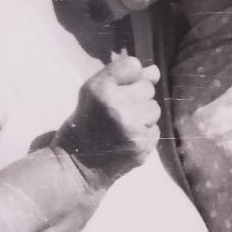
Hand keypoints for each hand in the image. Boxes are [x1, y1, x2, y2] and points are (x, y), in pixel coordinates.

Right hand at [53, 52, 160, 186]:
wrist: (76, 166)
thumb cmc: (85, 123)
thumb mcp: (93, 92)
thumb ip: (122, 76)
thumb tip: (155, 71)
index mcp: (100, 89)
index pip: (133, 65)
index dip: (128, 77)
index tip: (117, 89)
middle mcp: (117, 106)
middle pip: (147, 88)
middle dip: (136, 97)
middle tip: (117, 112)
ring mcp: (131, 128)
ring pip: (154, 109)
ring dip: (143, 116)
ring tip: (123, 126)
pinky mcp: (141, 146)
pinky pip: (155, 130)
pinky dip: (144, 134)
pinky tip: (127, 140)